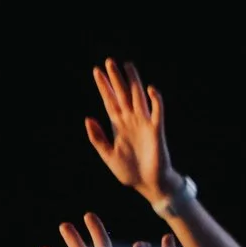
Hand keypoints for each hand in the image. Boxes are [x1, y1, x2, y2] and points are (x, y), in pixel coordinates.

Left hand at [85, 59, 181, 205]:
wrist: (149, 184)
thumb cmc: (130, 172)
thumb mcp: (108, 155)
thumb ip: (98, 138)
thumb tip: (88, 119)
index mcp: (118, 126)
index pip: (109, 101)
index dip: (103, 87)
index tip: (97, 72)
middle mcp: (131, 121)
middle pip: (122, 94)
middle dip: (116, 79)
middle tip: (110, 62)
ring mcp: (144, 124)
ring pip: (138, 97)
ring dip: (133, 82)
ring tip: (128, 66)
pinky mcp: (157, 130)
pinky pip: (157, 112)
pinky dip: (155, 101)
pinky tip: (151, 89)